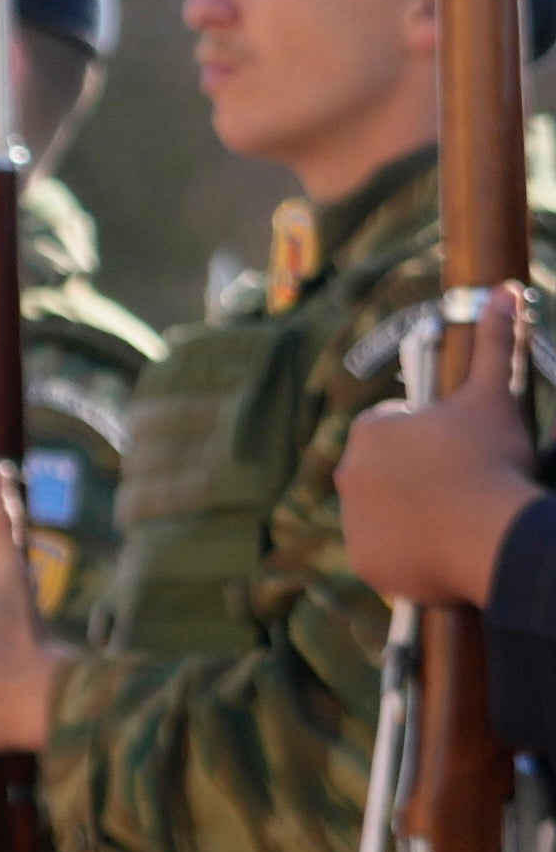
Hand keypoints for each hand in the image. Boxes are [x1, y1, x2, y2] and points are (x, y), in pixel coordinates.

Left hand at [341, 300, 538, 612]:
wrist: (494, 530)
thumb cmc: (492, 459)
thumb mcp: (494, 396)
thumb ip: (495, 342)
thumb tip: (503, 290)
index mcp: (370, 431)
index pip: (392, 431)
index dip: (427, 442)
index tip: (458, 455)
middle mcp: (347, 472)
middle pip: (383, 474)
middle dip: (414, 479)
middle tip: (457, 491)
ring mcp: (351, 520)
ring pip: (381, 514)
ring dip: (407, 516)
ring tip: (451, 521)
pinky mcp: (363, 561)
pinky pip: (381, 555)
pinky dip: (402, 555)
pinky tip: (437, 551)